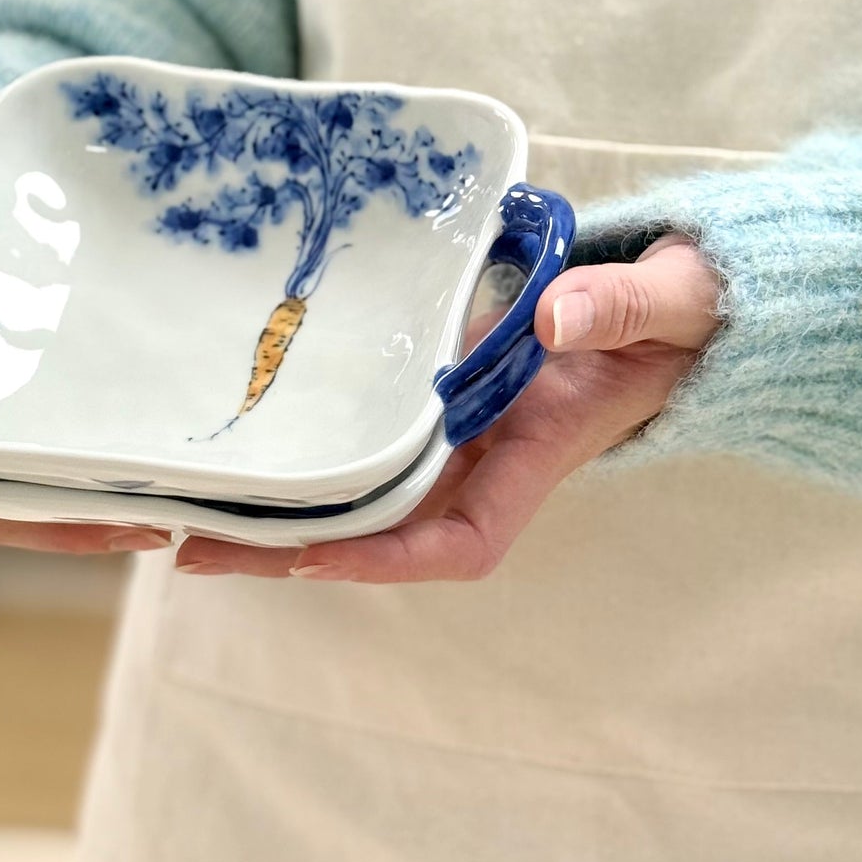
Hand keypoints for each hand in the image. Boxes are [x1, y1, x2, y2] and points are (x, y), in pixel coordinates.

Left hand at [174, 235, 722, 580]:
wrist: (668, 307)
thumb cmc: (677, 315)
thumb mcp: (666, 303)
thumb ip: (621, 308)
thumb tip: (556, 318)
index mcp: (539, 453)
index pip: (462, 540)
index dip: (387, 558)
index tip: (313, 558)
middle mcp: (484, 459)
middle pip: (380, 530)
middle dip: (293, 549)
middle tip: (193, 551)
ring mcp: (452, 431)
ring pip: (357, 492)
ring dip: (279, 512)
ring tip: (184, 520)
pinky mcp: (432, 394)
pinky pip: (362, 441)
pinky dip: (306, 454)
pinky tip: (242, 454)